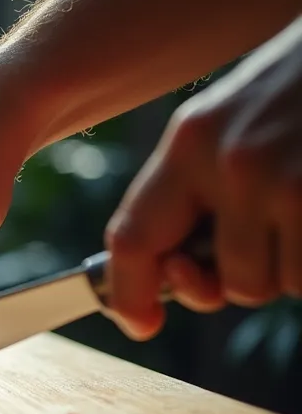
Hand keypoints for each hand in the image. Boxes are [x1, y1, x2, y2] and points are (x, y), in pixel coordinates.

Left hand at [104, 16, 301, 339]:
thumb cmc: (297, 92)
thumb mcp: (227, 126)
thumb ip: (194, 192)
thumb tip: (175, 274)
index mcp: (189, 144)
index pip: (131, 238)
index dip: (129, 293)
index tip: (139, 322)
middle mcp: (228, 163)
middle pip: (216, 282)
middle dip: (239, 279)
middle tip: (265, 234)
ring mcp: (283, 181)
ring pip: (270, 283)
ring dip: (288, 265)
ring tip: (301, 204)